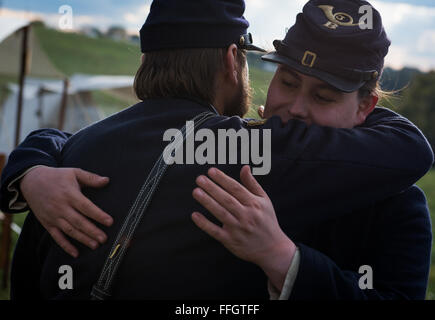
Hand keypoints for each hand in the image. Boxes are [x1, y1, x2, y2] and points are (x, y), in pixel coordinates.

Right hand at [20, 166, 113, 257]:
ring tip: (95, 245)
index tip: (110, 222)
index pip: (86, 207)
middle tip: (104, 239)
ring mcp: (53, 217)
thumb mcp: (74, 172)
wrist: (31, 181)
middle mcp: (61, 207)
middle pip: (79, 221)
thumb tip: (107, 180)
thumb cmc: (56, 176)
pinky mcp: (47, 223)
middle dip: (92, 231)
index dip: (98, 215)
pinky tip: (75, 253)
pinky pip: (56, 237)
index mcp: (69, 194)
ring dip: (83, 239)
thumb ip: (91, 178)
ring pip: (69, 231)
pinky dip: (65, 246)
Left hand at [191, 165, 295, 290]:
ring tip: (196, 192)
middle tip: (199, 179)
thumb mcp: (264, 201)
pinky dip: (205, 224)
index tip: (211, 171)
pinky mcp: (231, 241)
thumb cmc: (267, 221)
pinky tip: (195, 215)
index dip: (223, 179)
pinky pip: (215, 231)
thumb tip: (244, 167)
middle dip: (212, 188)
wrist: (273, 249)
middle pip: (227, 199)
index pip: (236, 188)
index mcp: (254, 204)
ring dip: (207, 202)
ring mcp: (238, 229)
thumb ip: (252, 184)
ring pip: (220, 213)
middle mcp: (246, 215)